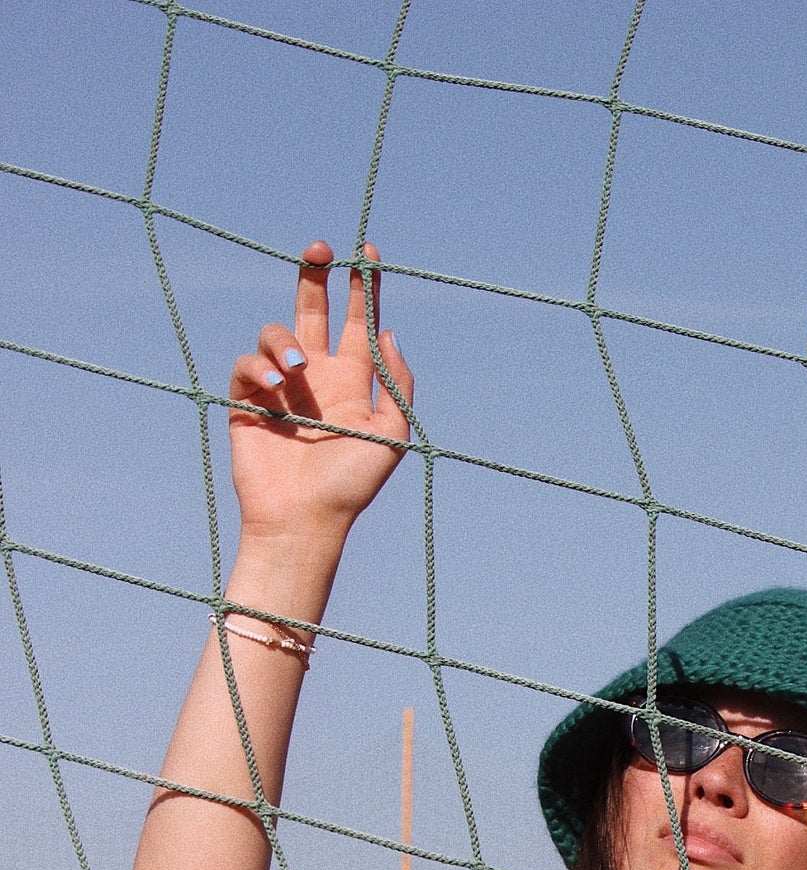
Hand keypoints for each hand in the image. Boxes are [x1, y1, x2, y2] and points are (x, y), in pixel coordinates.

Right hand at [228, 240, 412, 542]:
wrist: (304, 520)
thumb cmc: (350, 486)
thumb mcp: (391, 435)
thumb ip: (396, 383)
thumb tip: (387, 333)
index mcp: (352, 382)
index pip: (358, 322)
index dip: (363, 289)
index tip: (367, 254)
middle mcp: (315, 377)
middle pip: (313, 309)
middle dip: (316, 275)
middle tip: (319, 249)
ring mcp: (280, 387)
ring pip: (277, 332)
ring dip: (284, 339)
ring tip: (295, 370)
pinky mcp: (248, 402)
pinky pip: (247, 364)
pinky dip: (259, 367)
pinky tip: (276, 388)